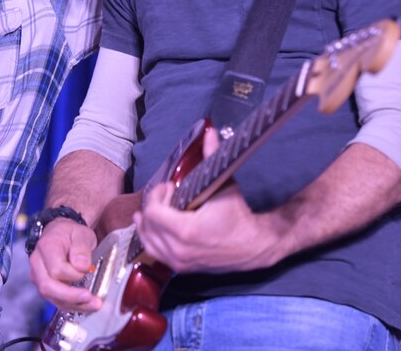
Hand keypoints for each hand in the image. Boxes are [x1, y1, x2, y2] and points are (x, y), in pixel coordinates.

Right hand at [28, 218, 103, 312]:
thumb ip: (82, 248)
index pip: (56, 269)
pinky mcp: (44, 285)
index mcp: (46, 247)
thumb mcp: (81, 234)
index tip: (87, 269)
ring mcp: (38, 276)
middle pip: (48, 287)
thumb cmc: (70, 233)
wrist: (61, 233)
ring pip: (51, 297)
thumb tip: (81, 266)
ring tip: (93, 304)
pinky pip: (55, 299)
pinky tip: (85, 305)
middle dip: (71, 297)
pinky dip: (71, 305)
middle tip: (91, 299)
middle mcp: (37, 263)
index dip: (74, 274)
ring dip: (73, 304)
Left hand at [133, 129, 282, 273]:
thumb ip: (212, 158)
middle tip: (167, 195)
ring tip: (156, 209)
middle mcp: (179, 250)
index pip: (154, 212)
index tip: (168, 186)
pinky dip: (151, 238)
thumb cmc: (238, 215)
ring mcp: (179, 262)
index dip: (157, 195)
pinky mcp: (180, 268)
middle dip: (153, 206)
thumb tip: (209, 132)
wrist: (253, 245)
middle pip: (148, 225)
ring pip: (147, 241)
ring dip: (147, 223)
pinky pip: (154, 253)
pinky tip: (155, 227)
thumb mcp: (224, 185)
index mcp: (187, 231)